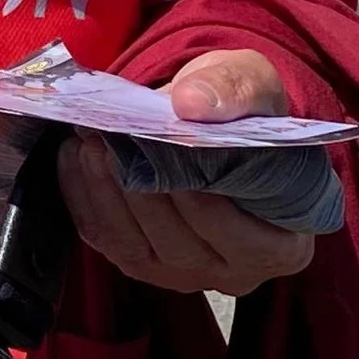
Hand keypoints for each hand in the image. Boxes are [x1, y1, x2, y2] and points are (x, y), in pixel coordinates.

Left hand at [58, 46, 315, 295]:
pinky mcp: (139, 264)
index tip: (171, 149)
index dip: (203, 195)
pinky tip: (76, 157)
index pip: (241, 235)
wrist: (212, 123)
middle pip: (180, 243)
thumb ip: (233, 90)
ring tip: (92, 140)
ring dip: (107, 191)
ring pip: (135, 246)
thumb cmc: (246, 111)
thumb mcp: (255, 83)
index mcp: (283, 247)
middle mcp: (233, 273)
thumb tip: (190, 103)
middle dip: (144, 187)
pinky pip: (104, 239)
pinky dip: (84, 198)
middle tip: (115, 136)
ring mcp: (182, 275)